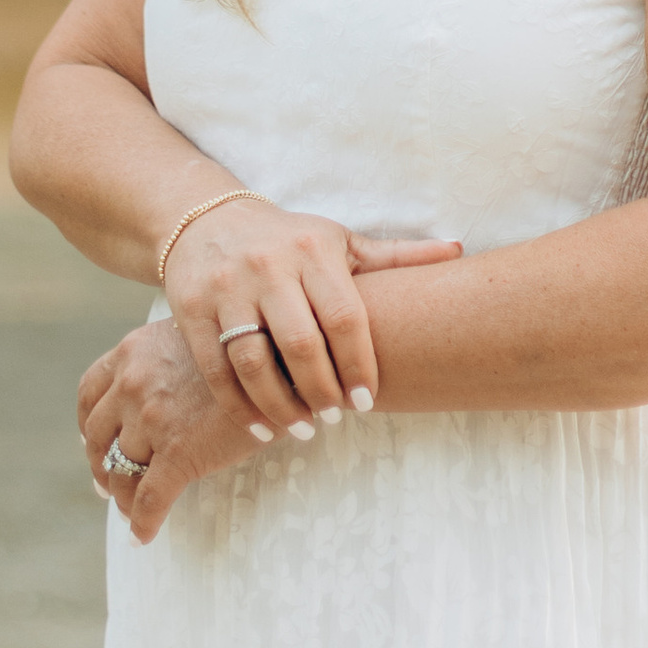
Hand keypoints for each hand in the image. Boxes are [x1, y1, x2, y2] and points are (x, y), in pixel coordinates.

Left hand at [79, 322, 266, 544]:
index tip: (93, 440)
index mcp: (133, 351)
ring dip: (121, 495)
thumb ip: (167, 357)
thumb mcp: (194, 336)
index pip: (90, 393)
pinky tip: (140, 538)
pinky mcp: (179, 453)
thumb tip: (165, 386)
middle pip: (97, 435)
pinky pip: (149, 499)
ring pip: (121, 470)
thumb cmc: (250, 345)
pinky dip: (141, 523)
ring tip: (129, 510)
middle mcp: (134, 383)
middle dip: (100, 463)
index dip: (89, 423)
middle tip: (106, 485)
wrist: (283, 354)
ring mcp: (153, 420)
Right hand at [161, 197, 461, 438]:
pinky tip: (263, 427)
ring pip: (254, 363)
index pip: (344, 316)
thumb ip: (394, 256)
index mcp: (313, 249)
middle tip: (337, 418)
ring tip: (304, 429)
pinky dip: (240, 406)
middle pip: (300, 344)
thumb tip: (458, 251)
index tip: (369, 400)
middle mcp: (268, 266)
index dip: (360, 364)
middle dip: (323, 391)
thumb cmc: (288, 238)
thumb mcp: (339, 240)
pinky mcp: (189, 309)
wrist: (205, 218)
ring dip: (282, 406)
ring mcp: (226, 288)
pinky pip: (216, 370)